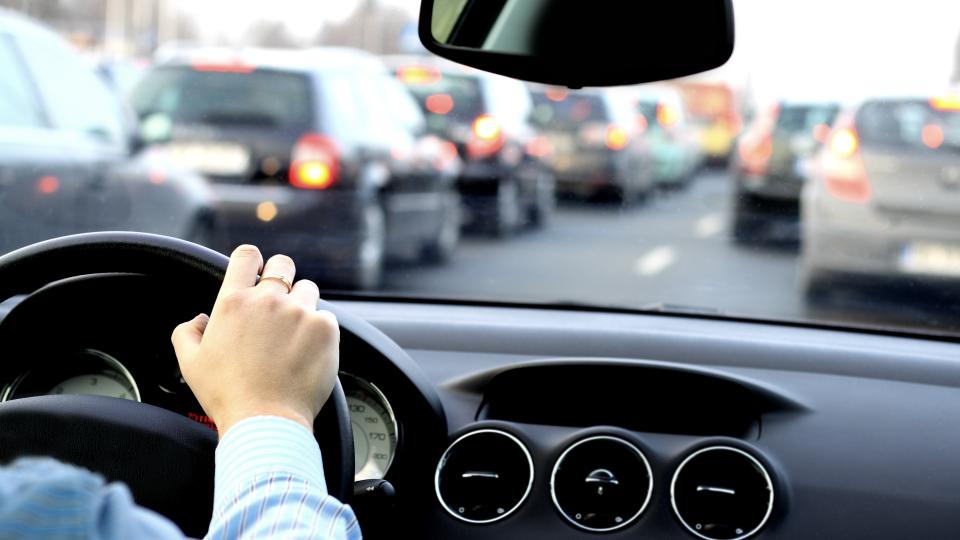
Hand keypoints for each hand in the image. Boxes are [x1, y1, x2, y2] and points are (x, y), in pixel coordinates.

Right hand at [171, 245, 339, 436]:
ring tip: (294, 334)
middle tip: (279, 302)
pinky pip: (326, 317)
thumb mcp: (190, 362)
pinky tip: (307, 351)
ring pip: (308, 290)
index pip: (246, 256)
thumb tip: (200, 319)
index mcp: (234, 303)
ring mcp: (299, 312)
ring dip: (302, 304)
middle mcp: (268, 300)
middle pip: (282, 264)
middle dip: (281, 276)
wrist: (265, 421)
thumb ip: (187, 331)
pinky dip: (319, 329)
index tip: (256, 270)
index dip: (252, 260)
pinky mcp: (325, 328)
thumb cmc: (227, 395)